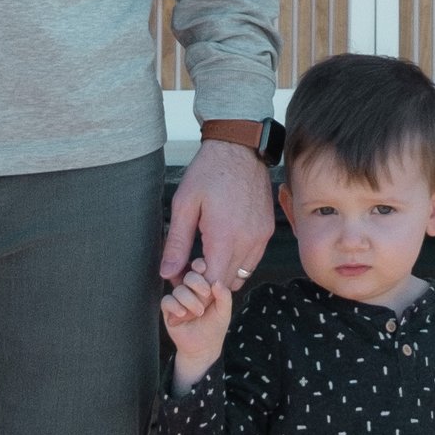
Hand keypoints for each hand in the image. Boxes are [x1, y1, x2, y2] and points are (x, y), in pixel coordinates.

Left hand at [161, 129, 274, 290]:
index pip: (213, 283)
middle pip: (227, 283)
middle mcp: (248, 240)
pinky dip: (237, 263)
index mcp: (225, 236)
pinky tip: (222, 249)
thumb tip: (167, 273)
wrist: (239, 148)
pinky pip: (253, 260)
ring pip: (242, 274)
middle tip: (189, 269)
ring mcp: (261, 236)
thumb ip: (176, 243)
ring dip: (223, 274)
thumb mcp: (184, 204)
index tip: (182, 277)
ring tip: (205, 258)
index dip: (195, 287)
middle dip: (207, 284)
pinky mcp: (267, 230)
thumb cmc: (209, 172)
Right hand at [161, 265, 232, 385]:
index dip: (200, 265)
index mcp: (204, 285)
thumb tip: (216, 281)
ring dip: (189, 300)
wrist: (203, 348)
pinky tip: (183, 314)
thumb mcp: (224, 311)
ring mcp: (178, 298)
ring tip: (198, 313)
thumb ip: (224, 295)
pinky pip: (167, 301)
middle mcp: (190, 289)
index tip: (204, 269)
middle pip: (188, 275)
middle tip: (206, 295)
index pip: (199, 267)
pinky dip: (175, 306)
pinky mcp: (169, 310)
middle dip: (197, 283)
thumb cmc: (214, 327)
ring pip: (178, 289)